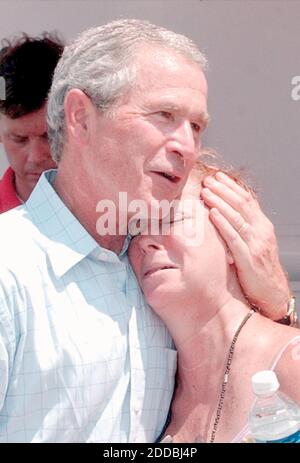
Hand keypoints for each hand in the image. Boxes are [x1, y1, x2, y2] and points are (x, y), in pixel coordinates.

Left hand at [201, 171, 289, 319]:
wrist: (273, 293)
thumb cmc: (259, 269)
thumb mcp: (253, 244)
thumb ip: (242, 229)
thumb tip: (223, 214)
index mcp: (263, 226)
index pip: (247, 200)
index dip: (231, 187)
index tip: (217, 177)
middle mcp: (261, 231)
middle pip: (242, 204)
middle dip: (224, 190)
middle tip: (208, 180)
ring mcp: (256, 244)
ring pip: (237, 217)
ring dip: (220, 202)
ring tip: (206, 191)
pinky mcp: (249, 258)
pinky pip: (234, 237)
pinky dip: (222, 223)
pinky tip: (212, 213)